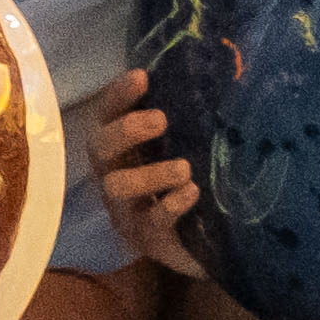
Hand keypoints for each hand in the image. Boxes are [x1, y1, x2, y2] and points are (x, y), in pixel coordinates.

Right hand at [86, 73, 209, 283]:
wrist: (205, 244)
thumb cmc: (189, 182)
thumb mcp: (186, 147)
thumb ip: (188, 119)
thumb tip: (218, 74)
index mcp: (122, 145)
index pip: (108, 112)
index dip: (119, 94)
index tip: (142, 77)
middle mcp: (115, 172)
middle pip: (100, 146)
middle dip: (127, 130)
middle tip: (161, 119)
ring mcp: (126, 208)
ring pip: (117, 186)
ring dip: (149, 174)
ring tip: (184, 168)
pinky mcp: (146, 238)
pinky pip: (150, 221)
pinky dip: (170, 205)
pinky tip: (192, 193)